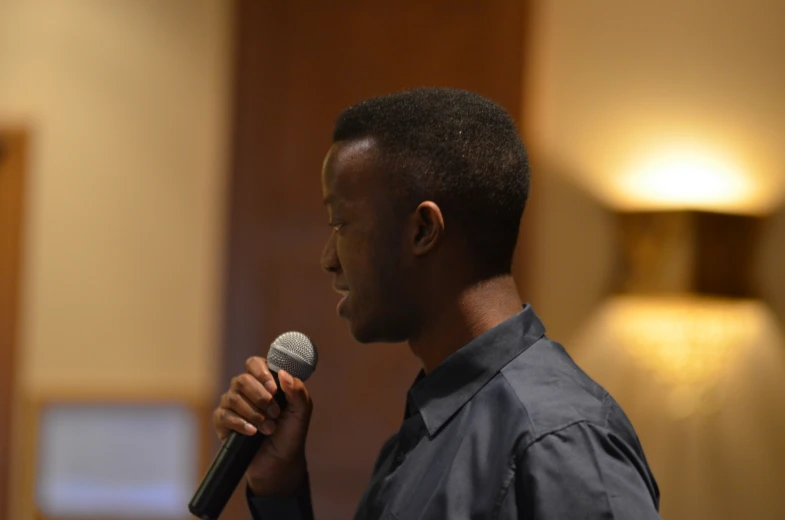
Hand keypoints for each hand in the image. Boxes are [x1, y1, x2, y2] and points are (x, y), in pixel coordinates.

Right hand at [212, 356, 312, 496]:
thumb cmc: (290, 433)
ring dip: (254, 414)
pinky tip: (252, 433)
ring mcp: (232, 405)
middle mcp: (245, 389)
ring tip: (269, 428)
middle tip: (275, 413)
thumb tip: (283, 373)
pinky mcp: (223, 422)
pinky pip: (223, 415)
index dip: (262, 373)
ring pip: (232, 397)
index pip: (254, 363)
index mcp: (264, 381)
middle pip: (242, 380)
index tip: (274, 389)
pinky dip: (240, 424)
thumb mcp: (301, 412)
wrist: (280, 462)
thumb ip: (297, 391)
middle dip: (260, 397)